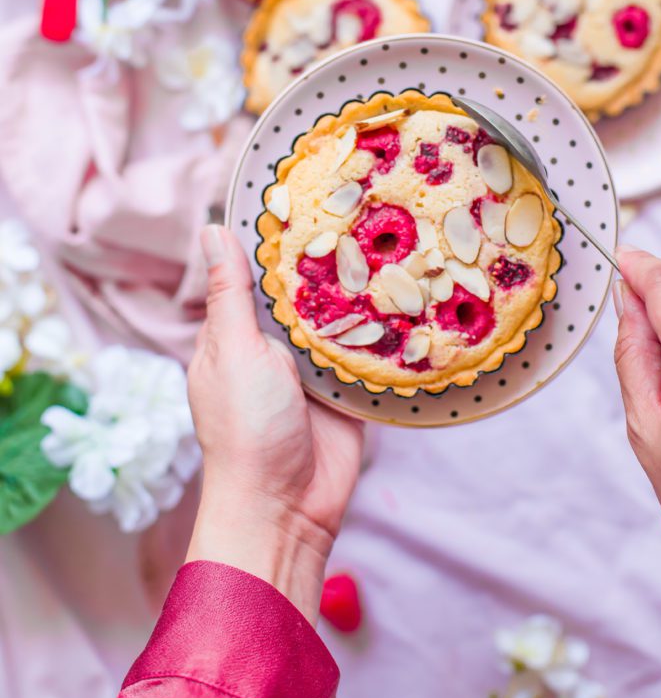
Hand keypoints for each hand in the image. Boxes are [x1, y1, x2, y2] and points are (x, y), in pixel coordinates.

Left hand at [185, 224, 363, 623]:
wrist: (287, 508)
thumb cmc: (245, 429)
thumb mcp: (234, 351)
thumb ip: (231, 295)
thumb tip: (210, 230)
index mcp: (235, 334)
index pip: (256, 272)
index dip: (277, 235)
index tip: (306, 189)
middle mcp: (274, 346)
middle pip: (305, 292)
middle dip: (329, 259)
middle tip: (365, 204)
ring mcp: (314, 368)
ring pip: (340, 317)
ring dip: (361, 291)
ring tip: (397, 235)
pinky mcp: (348, 388)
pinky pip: (368, 351)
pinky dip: (384, 329)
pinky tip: (412, 291)